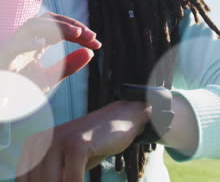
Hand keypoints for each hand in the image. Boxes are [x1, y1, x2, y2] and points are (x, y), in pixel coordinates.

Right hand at [0, 12, 100, 91]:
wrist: (2, 104)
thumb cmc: (21, 88)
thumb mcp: (50, 78)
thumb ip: (69, 66)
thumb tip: (90, 53)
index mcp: (37, 41)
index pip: (60, 27)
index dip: (80, 31)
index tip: (97, 43)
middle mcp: (26, 39)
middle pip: (49, 19)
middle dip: (71, 24)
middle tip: (91, 36)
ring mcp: (14, 46)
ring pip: (33, 25)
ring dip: (56, 26)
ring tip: (76, 33)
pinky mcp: (4, 58)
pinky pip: (14, 45)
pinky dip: (27, 42)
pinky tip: (42, 44)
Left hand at [16, 100, 150, 181]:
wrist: (121, 118)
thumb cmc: (92, 146)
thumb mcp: (64, 163)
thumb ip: (49, 176)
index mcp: (34, 145)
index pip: (25, 180)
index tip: (63, 180)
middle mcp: (41, 141)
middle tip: (74, 180)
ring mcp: (59, 141)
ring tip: (79, 179)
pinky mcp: (77, 144)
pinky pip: (72, 181)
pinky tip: (87, 180)